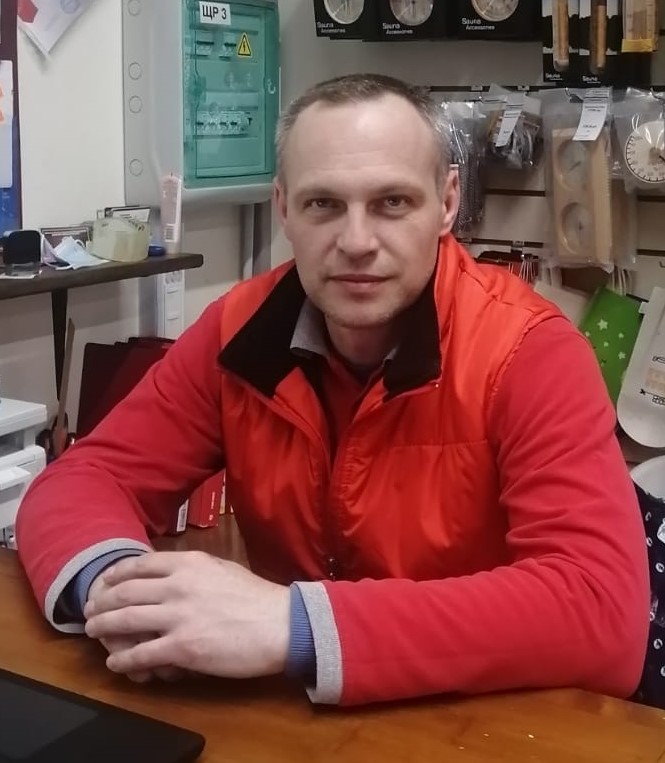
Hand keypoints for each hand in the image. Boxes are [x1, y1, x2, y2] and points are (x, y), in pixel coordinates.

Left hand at [84, 551, 290, 679]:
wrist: (280, 624)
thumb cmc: (256, 597)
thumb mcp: (223, 569)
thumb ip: (195, 570)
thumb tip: (175, 574)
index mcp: (190, 563)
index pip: (140, 564)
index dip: (116, 574)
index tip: (105, 582)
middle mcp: (178, 586)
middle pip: (124, 592)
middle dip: (101, 601)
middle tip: (91, 609)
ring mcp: (178, 617)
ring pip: (124, 621)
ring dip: (103, 627)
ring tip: (93, 632)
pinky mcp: (182, 648)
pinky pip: (141, 655)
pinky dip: (123, 660)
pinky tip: (117, 663)